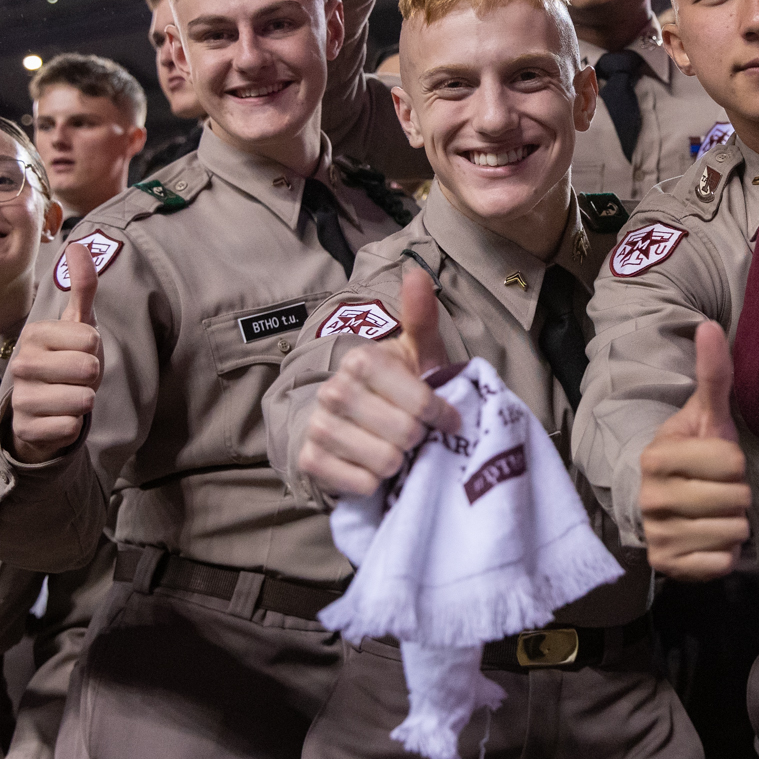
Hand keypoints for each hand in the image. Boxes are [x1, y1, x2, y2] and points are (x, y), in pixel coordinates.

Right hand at [7, 243, 102, 464]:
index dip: (94, 349)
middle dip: (92, 376)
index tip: (78, 353)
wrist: (41, 413)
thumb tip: (80, 244)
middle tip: (75, 378)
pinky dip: (73, 426)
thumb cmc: (64, 363)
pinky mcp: (25, 429)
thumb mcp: (76, 325)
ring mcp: (21, 398)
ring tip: (68, 397)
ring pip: (83, 399)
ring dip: (85, 401)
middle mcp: (21, 363)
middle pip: (89, 368)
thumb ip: (82, 287)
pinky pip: (70, 427)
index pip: (91, 338)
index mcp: (34, 334)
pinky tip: (58, 419)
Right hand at [296, 269, 462, 496]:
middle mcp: (334, 391)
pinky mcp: (310, 461)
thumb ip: (420, 316)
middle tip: (415, 435)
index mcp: (362, 360)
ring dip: (398, 462)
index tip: (448, 419)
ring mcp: (319, 426)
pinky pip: (362, 485)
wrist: (349, 421)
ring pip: (385, 463)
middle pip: (405, 435)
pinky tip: (372, 466)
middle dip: (418, 440)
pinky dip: (374, 482)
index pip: (421, 403)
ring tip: (395, 449)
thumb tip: (417, 273)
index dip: (441, 415)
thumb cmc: (395, 386)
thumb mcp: (416, 352)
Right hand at [639, 322, 749, 580]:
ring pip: (732, 532)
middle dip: (737, 494)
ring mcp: (657, 534)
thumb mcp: (707, 415)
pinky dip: (723, 553)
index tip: (716, 461)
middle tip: (717, 488)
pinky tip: (708, 538)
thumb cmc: (693, 454)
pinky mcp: (667, 566)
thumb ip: (713, 375)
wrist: (661, 502)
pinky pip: (721, 563)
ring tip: (714, 512)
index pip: (731, 462)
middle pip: (736, 499)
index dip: (734, 462)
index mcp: (657, 456)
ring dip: (733, 523)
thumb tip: (709, 325)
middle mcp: (650, 497)